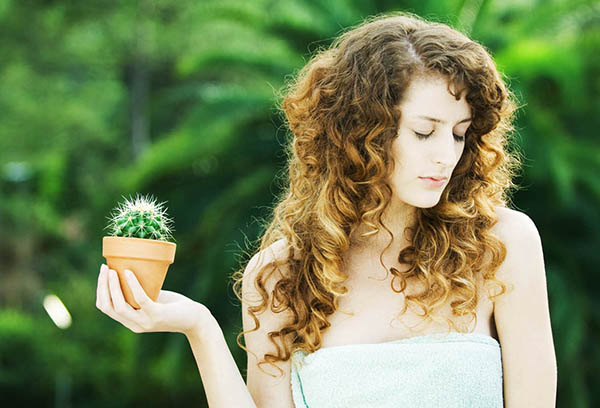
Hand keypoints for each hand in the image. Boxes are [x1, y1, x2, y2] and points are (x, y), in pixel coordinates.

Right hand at [96, 264, 213, 337]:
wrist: (195, 319)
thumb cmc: (174, 305)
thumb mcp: (153, 298)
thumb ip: (140, 291)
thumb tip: (129, 266)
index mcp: (130, 321)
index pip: (105, 308)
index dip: (100, 290)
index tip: (103, 272)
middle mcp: (134, 324)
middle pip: (108, 307)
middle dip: (102, 286)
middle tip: (104, 268)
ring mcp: (145, 322)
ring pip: (119, 306)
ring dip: (112, 287)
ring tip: (112, 270)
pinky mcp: (157, 315)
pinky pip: (140, 299)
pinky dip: (132, 285)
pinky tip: (128, 273)